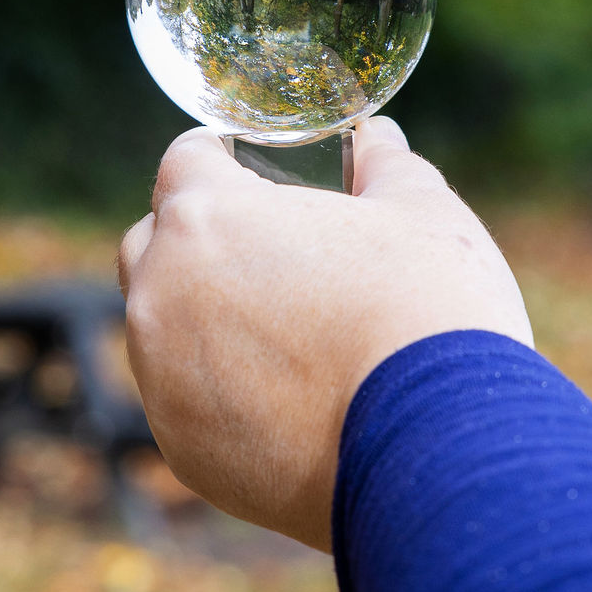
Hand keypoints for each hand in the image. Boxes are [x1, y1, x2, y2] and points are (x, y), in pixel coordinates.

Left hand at [118, 117, 532, 549]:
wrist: (438, 451)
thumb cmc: (430, 313)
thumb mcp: (423, 213)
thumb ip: (385, 165)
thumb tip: (376, 140)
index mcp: (207, 217)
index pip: (183, 161)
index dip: (219, 159)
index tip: (249, 171)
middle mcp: (162, 295)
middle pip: (152, 244)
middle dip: (196, 238)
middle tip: (268, 250)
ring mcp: (163, 380)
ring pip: (161, 330)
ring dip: (205, 320)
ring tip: (285, 334)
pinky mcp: (182, 450)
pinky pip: (186, 403)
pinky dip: (220, 394)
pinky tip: (288, 402)